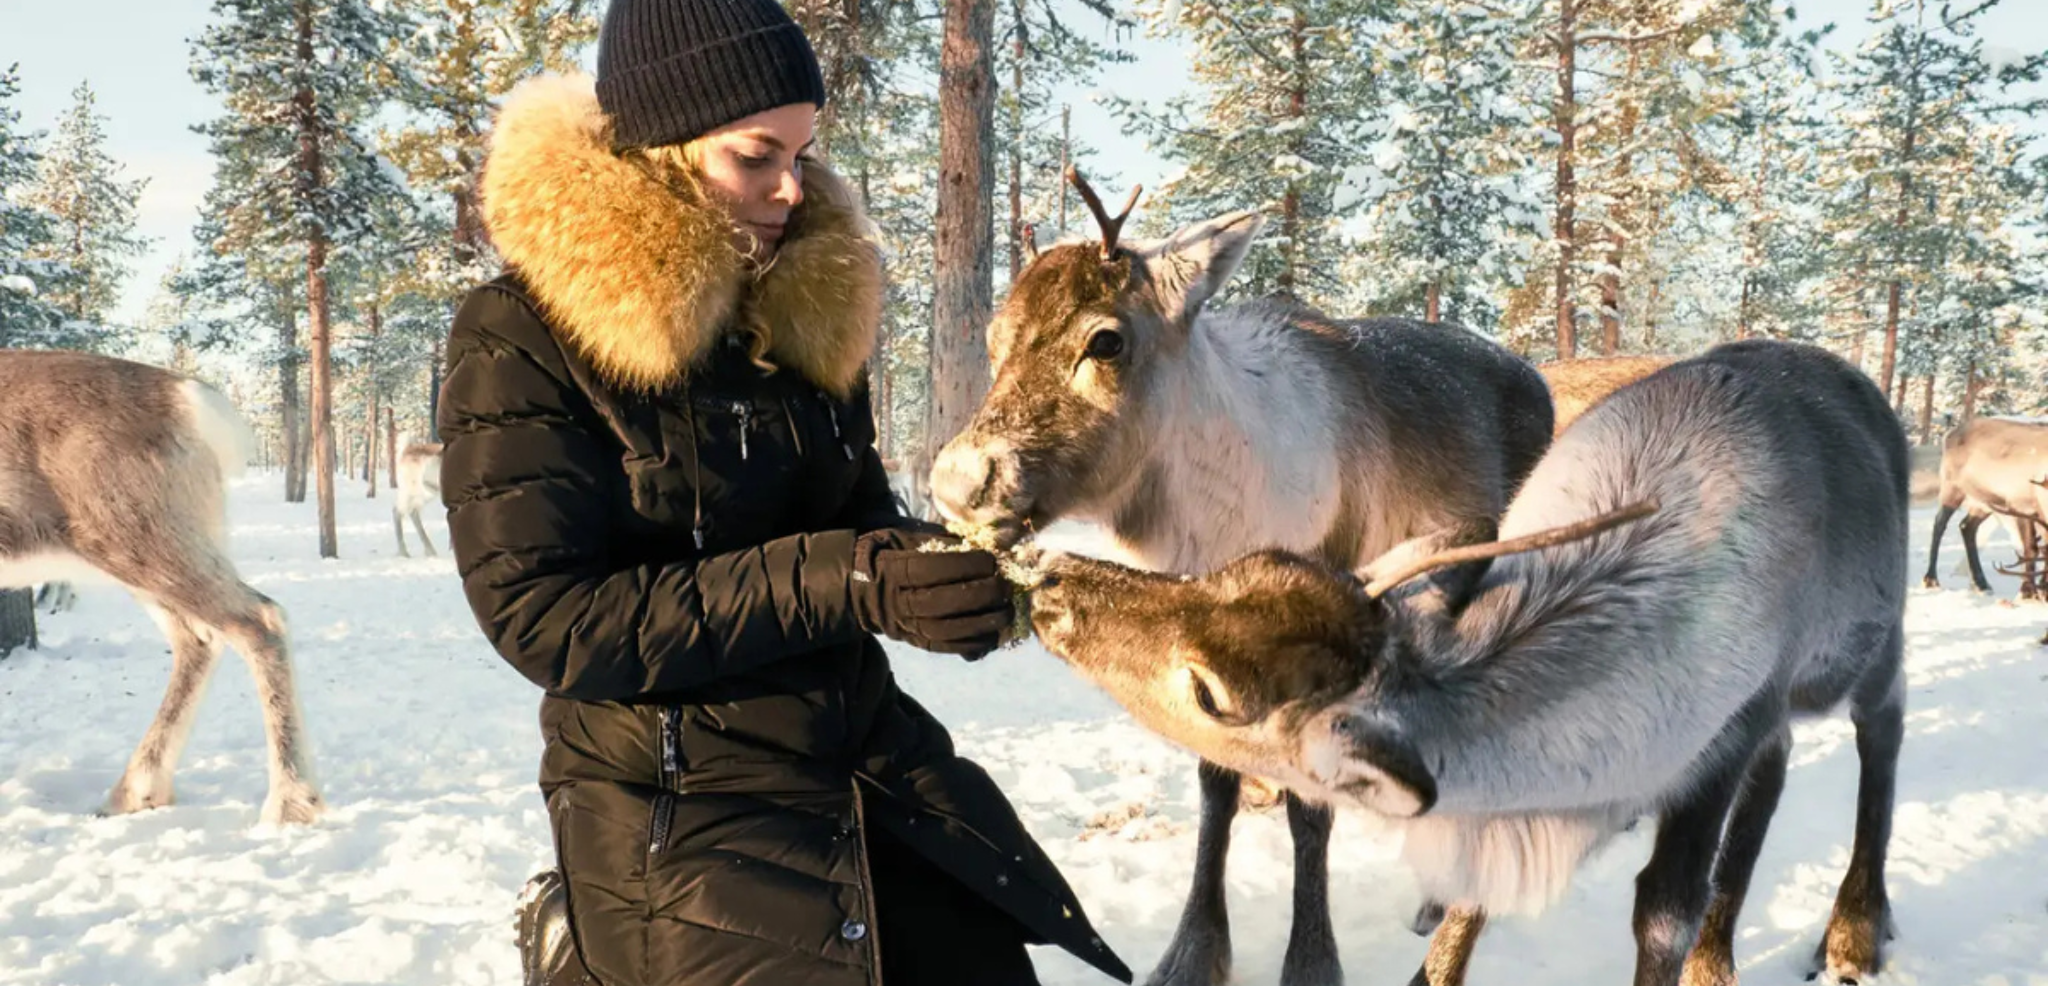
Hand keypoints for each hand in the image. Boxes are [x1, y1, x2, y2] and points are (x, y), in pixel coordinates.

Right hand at [849, 529, 1014, 658]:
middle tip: (1006, 586)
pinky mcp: (918, 642)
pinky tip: (994, 635)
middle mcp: (900, 602)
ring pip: (948, 631)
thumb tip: (975, 542)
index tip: (991, 559)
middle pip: (944, 603)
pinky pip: (948, 648)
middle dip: (981, 595)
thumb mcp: (904, 536)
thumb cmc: (889, 553)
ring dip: (984, 623)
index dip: (965, 565)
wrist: (861, 588)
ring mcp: (908, 626)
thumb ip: (936, 538)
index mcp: (895, 571)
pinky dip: (974, 645)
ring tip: (1008, 611)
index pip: (932, 570)